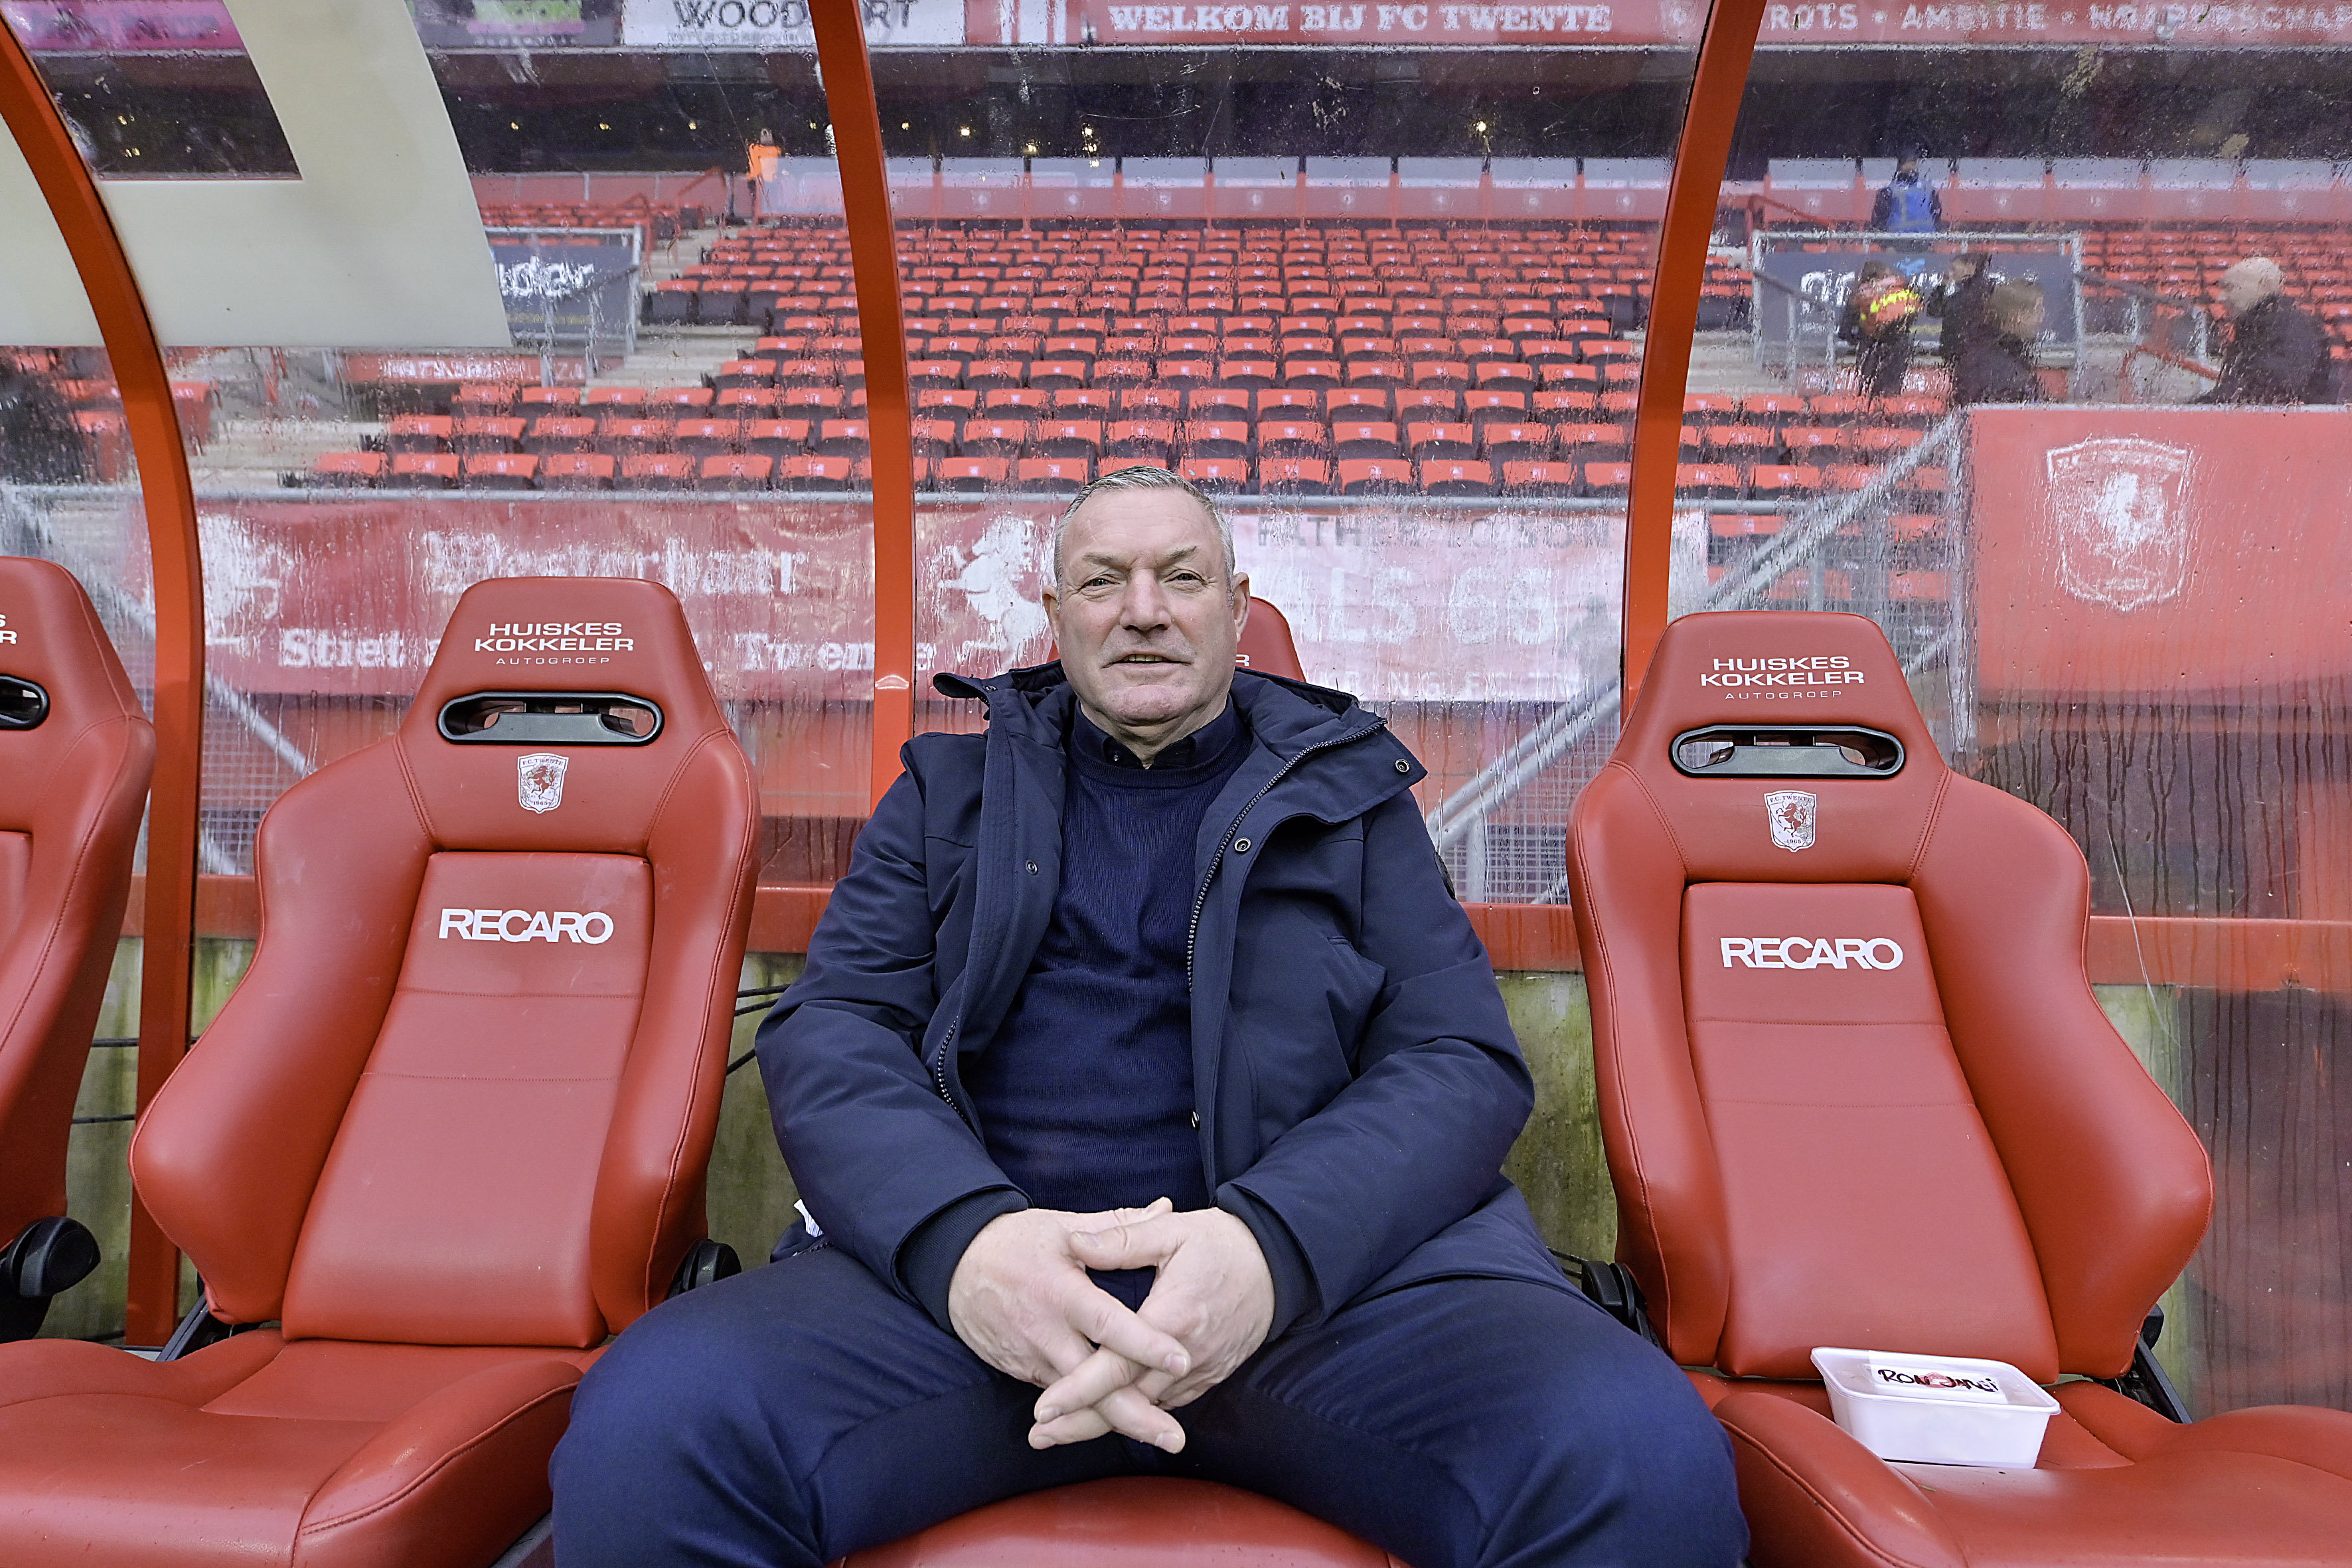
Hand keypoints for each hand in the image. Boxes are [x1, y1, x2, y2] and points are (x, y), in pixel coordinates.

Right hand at [946, 1201, 1192, 1451]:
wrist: (955, 1266)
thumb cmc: (1016, 1241)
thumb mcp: (1063, 1226)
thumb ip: (1118, 1225)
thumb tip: (1166, 1207)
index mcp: (1061, 1292)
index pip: (1108, 1324)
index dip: (1144, 1344)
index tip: (1182, 1360)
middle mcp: (1045, 1333)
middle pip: (1092, 1384)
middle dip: (1134, 1415)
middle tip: (1174, 1439)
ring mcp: (1031, 1358)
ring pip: (1077, 1402)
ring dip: (1116, 1422)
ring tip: (1160, 1437)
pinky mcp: (1021, 1372)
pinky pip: (1061, 1398)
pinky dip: (1090, 1411)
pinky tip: (1124, 1423)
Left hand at [1027, 1207, 1274, 1451]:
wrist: (1277, 1264)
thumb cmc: (1220, 1243)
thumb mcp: (1172, 1231)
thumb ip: (1120, 1239)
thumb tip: (1074, 1244)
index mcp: (1172, 1317)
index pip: (1117, 1366)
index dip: (1079, 1390)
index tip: (1044, 1408)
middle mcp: (1187, 1355)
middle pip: (1127, 1402)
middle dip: (1081, 1422)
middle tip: (1038, 1436)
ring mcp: (1201, 1371)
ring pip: (1146, 1411)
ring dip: (1103, 1424)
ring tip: (1059, 1433)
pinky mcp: (1209, 1376)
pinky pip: (1167, 1404)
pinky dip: (1135, 1415)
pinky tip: (1105, 1418)